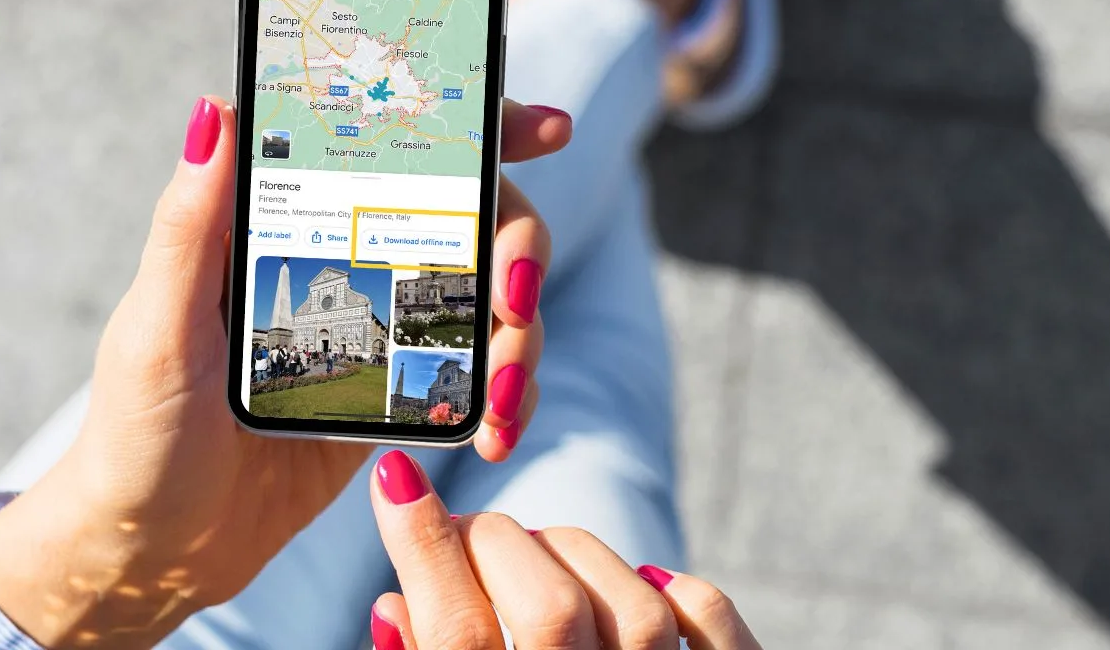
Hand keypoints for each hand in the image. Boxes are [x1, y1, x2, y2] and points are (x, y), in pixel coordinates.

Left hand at [0, 95, 569, 648]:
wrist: (159, 548)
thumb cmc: (137, 432)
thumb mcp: (157, 328)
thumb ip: (189, 225)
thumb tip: (215, 110)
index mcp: (294, 224)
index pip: (396, 150)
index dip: (478, 128)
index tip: (545, 129)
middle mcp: (350, 260)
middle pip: (475, 219)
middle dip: (520, 253)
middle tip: (516, 302)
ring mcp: (383, 325)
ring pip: (490, 298)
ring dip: (523, 339)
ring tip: (503, 401)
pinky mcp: (399, 389)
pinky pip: (478, 373)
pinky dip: (506, 396)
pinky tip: (495, 430)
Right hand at [368, 451, 762, 649]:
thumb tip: (393, 607)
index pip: (453, 633)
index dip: (418, 541)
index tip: (394, 475)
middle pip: (546, 606)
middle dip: (490, 545)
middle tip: (463, 539)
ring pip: (632, 603)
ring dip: (570, 554)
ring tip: (534, 558)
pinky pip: (717, 632)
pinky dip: (685, 595)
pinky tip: (645, 582)